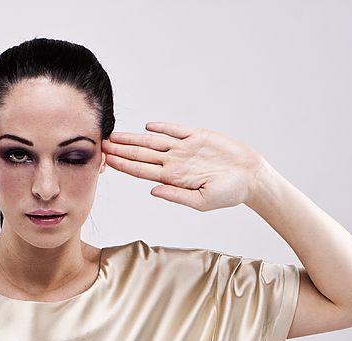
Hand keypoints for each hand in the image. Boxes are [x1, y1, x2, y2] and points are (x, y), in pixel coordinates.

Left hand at [101, 123, 263, 211]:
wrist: (250, 178)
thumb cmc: (228, 193)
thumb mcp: (202, 201)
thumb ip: (176, 196)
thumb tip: (153, 191)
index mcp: (173, 178)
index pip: (141, 171)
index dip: (124, 165)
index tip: (107, 161)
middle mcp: (175, 162)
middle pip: (142, 154)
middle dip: (121, 150)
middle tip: (101, 143)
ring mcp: (185, 148)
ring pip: (154, 141)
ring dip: (134, 138)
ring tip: (115, 135)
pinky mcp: (198, 136)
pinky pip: (177, 130)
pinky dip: (163, 128)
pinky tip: (147, 127)